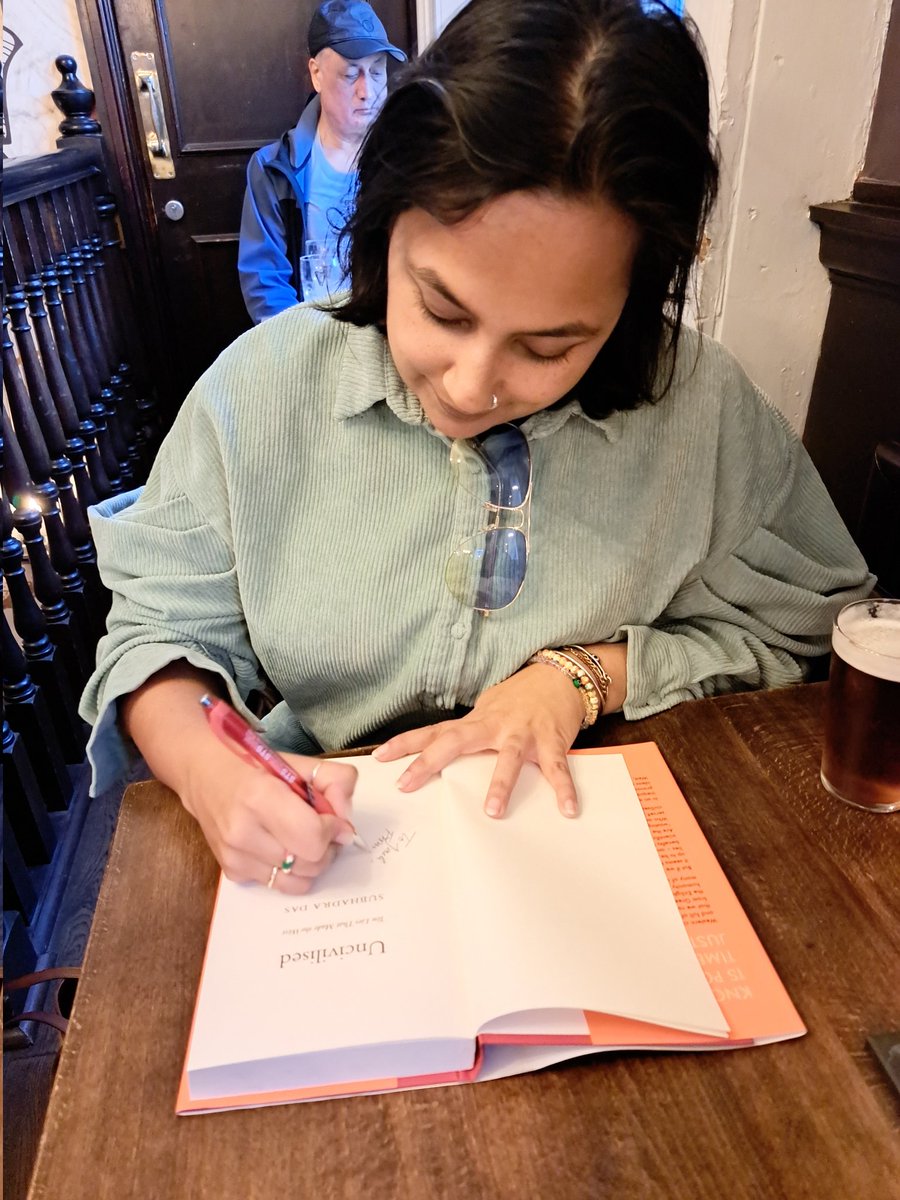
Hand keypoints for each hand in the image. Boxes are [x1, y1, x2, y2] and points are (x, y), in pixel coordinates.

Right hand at [181, 748, 358, 893]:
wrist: (202, 774)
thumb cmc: (253, 765)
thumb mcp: (298, 762)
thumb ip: (335, 781)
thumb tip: (346, 820)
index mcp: (260, 797)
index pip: (312, 837)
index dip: (333, 830)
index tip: (334, 819)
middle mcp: (244, 832)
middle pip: (310, 863)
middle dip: (327, 848)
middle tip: (324, 829)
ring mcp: (235, 856)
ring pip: (297, 882)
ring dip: (311, 864)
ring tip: (306, 840)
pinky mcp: (231, 872)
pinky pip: (278, 886)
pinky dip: (289, 872)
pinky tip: (282, 847)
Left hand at [373, 664, 584, 817]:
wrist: (558, 677)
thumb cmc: (519, 698)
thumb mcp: (487, 711)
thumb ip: (468, 732)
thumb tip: (440, 752)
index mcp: (476, 722)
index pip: (434, 732)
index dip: (405, 744)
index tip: (379, 758)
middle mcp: (494, 725)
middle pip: (456, 742)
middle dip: (430, 762)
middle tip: (408, 783)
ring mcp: (523, 732)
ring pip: (509, 757)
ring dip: (501, 784)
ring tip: (493, 811)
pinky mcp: (551, 739)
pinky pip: (556, 767)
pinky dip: (563, 788)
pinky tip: (567, 809)